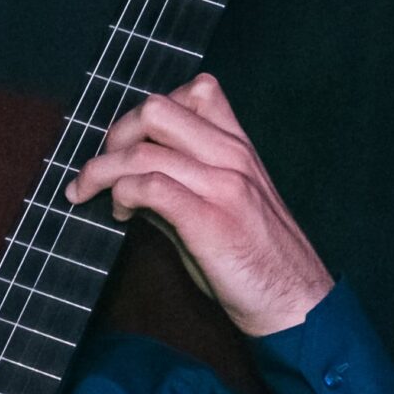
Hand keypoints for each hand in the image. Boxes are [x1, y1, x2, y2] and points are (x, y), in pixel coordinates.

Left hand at [64, 74, 333, 335]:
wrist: (296, 303)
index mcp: (239, 148)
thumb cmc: (261, 261)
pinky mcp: (210, 221)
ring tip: (96, 197)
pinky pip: (151, 186)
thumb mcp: (226, 207)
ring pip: (143, 149)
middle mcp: (232, 157)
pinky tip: (121, 213)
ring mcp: (223, 186)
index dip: (150, 114)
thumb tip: (129, 183)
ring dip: (102, 171)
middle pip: (156, 109)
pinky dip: (122, 194)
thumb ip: (182, 186)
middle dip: (115, 136)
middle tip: (104, 170)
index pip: (195, 90)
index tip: (132, 146)